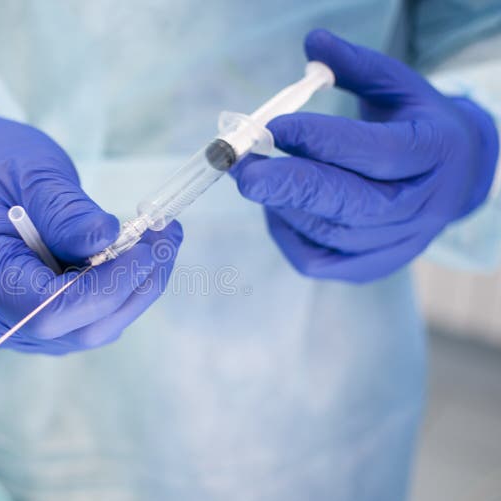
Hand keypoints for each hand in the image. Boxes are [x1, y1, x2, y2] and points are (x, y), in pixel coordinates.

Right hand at [0, 95, 181, 352]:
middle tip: (168, 238)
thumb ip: (65, 210)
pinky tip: (134, 254)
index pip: (45, 310)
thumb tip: (109, 239)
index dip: (106, 287)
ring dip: (133, 290)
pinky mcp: (31, 321)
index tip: (148, 247)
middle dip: (131, 288)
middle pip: (74, 329)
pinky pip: (84, 320)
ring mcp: (9, 323)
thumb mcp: (29, 169)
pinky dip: (117, 290)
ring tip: (160, 240)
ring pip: (87, 331)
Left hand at [230, 29, 498, 281]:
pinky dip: (287, 235)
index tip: (273, 126)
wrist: (450, 176)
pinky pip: (318, 261)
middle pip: (352, 204)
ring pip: (330, 233)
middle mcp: (422, 204)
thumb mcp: (397, 86)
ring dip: (282, 205)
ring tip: (255, 175)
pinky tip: (275, 208)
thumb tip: (313, 41)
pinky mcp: (371, 267)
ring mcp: (399, 242)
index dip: (322, 141)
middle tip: (242, 170)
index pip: (376, 152)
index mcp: (435, 151)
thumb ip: (356, 66)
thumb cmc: (413, 123)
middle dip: (290, 186)